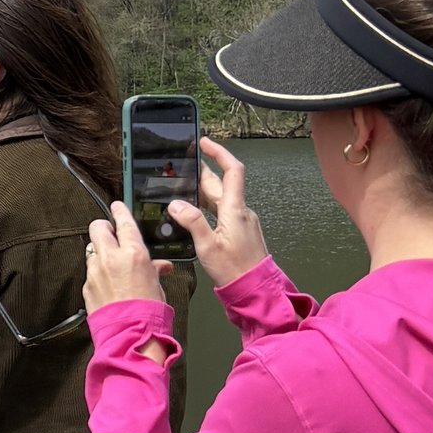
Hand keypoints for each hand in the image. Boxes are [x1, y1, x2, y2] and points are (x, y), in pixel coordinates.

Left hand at [84, 201, 164, 311]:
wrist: (132, 333)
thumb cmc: (149, 310)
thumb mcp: (157, 284)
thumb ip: (154, 269)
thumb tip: (159, 266)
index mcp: (133, 253)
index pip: (123, 222)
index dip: (119, 211)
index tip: (117, 206)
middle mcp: (111, 258)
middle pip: (98, 228)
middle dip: (103, 228)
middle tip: (109, 232)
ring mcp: (95, 271)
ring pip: (92, 251)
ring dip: (100, 253)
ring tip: (111, 264)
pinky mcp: (87, 285)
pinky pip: (90, 272)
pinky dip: (97, 274)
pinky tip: (107, 285)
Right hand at [168, 137, 268, 291]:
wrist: (255, 289)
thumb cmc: (235, 270)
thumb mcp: (208, 246)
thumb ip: (192, 222)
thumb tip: (176, 204)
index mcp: (235, 210)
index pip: (232, 170)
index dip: (219, 153)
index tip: (204, 143)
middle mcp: (240, 212)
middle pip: (221, 184)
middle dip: (202, 173)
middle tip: (182, 167)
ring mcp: (242, 222)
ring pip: (221, 198)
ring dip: (203, 191)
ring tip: (183, 188)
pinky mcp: (240, 232)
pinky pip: (222, 211)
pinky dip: (208, 206)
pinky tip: (195, 213)